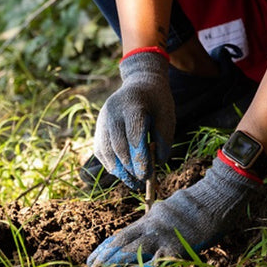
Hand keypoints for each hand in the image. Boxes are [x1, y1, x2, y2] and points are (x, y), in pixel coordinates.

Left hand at [85, 155, 259, 266]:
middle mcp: (152, 227)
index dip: (104, 249)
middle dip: (103, 260)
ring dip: (113, 265)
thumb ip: (154, 223)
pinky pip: (156, 261)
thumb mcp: (168, 211)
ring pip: (132, 251)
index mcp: (150, 219)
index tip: (89, 261)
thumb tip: (142, 236)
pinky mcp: (178, 247)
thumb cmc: (196, 206)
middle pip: (122, 244)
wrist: (216, 199)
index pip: (121, 235)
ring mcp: (164, 237)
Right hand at [93, 50, 174, 191]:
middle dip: (129, 167)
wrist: (139, 83)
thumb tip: (158, 164)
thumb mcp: (167, 115)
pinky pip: (101, 150)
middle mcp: (112, 111)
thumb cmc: (157, 101)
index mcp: (132, 104)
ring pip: (106, 150)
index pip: (133, 134)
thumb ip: (164, 138)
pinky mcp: (98, 128)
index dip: (140, 157)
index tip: (147, 175)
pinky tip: (123, 174)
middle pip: (117, 145)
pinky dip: (110, 165)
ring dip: (119, 170)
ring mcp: (102, 119)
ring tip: (132, 183)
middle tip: (141, 182)